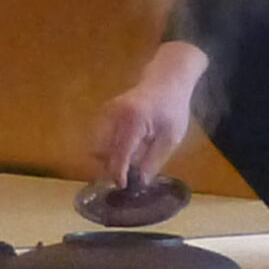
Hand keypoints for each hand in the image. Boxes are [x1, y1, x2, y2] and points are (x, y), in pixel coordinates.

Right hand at [90, 42, 208, 186]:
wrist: (166, 81)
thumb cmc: (172, 109)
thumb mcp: (171, 138)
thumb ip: (154, 161)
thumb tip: (140, 182)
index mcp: (132, 121)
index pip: (118, 154)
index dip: (118, 174)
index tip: (123, 187)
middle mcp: (113, 116)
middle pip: (99, 151)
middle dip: (110, 166)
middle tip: (128, 174)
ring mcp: (105, 112)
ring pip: (95, 145)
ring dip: (108, 157)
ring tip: (129, 159)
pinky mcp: (103, 113)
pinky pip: (98, 137)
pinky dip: (108, 147)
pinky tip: (126, 148)